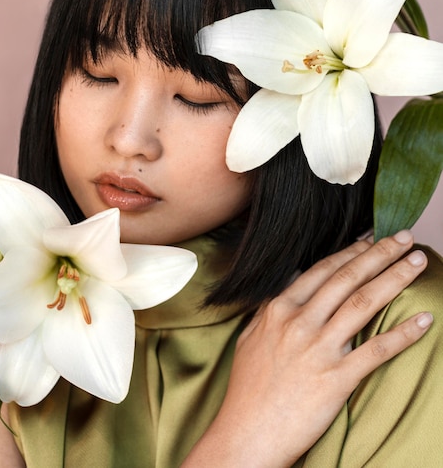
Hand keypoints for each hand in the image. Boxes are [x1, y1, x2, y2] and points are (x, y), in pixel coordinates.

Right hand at [184, 231, 431, 466]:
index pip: (323, 269)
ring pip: (364, 304)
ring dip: (395, 278)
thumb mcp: (252, 337)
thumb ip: (273, 308)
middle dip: (380, 253)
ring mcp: (319, 349)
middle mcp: (299, 322)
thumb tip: (293, 282)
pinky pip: (376, 351)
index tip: (372, 237)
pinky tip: (423, 321)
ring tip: (417, 261)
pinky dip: (403, 334)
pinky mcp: (336, 379)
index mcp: (279, 309)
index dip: (352, 251)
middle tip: (404, 238)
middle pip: (348, 278)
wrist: (247, 434)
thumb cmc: (248, 388)